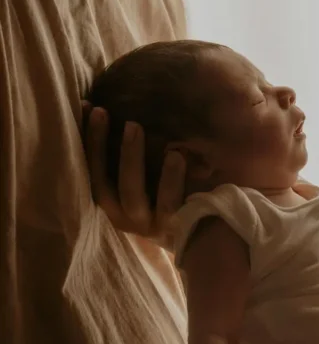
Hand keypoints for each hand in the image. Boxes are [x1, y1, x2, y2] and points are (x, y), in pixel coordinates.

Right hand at [83, 101, 185, 248]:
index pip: (92, 169)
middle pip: (106, 184)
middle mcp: (124, 216)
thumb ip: (133, 153)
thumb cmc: (171, 197)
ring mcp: (148, 225)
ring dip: (133, 160)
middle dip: (106, 148)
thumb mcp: (149, 177)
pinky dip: (171, 180)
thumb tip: (114, 107)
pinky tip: (177, 155)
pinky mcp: (172, 230)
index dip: (89, 141)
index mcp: (113, 201)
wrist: (205, 237)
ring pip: (133, 195)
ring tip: (136, 127)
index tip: (91, 107)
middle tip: (115, 116)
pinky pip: (169, 205)